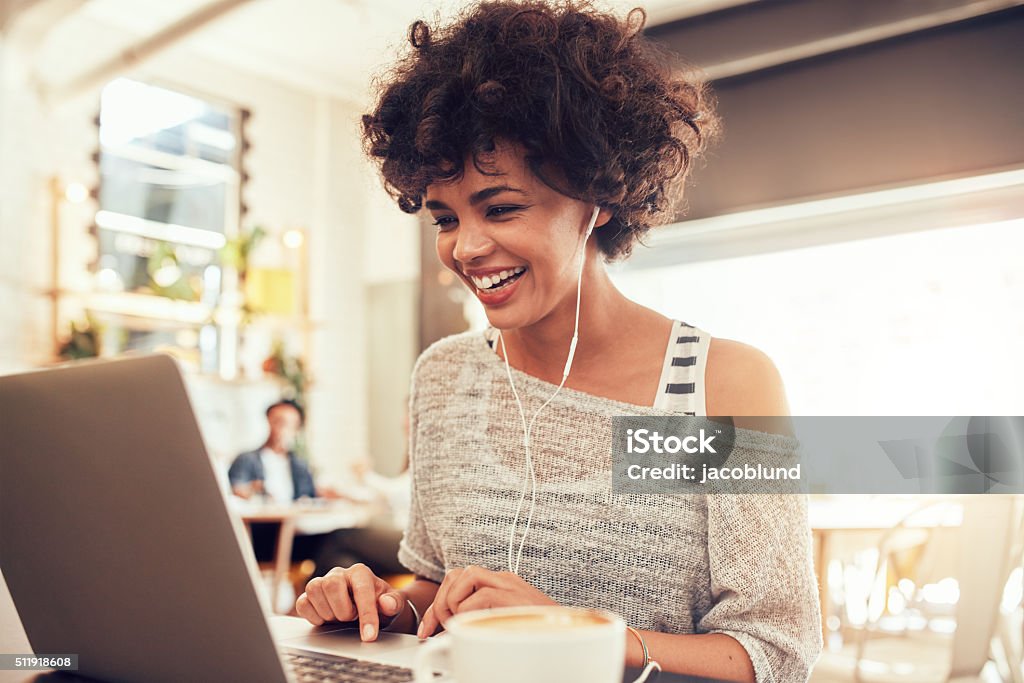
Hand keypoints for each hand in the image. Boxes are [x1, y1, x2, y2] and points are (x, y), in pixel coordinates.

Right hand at [295, 563, 404, 641]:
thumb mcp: (394, 605)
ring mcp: (322, 583)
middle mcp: (339, 574)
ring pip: (314, 590)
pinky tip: (326, 620)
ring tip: (340, 618)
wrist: (367, 611)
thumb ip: (394, 603)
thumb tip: (386, 603)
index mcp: (361, 573)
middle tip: (352, 618)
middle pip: (331, 585)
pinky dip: (313, 616)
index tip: (369, 635)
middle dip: (343, 610)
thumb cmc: (380, 605)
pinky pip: (302, 603)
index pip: (362, 590)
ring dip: (328, 612)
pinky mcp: (309, 596)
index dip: (366, 614)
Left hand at [418, 565, 556, 638]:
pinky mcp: (512, 595)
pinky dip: (465, 612)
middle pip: (455, 574)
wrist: (572, 635)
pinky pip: (478, 596)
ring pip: (463, 576)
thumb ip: (484, 620)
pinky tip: (469, 627)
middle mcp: (503, 579)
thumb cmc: (540, 634)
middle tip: (434, 629)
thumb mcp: (507, 623)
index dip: (437, 603)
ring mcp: (508, 585)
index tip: (427, 628)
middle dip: (437, 602)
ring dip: (451, 603)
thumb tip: (455, 636)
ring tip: (455, 626)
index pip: (458, 579)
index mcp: (501, 583)